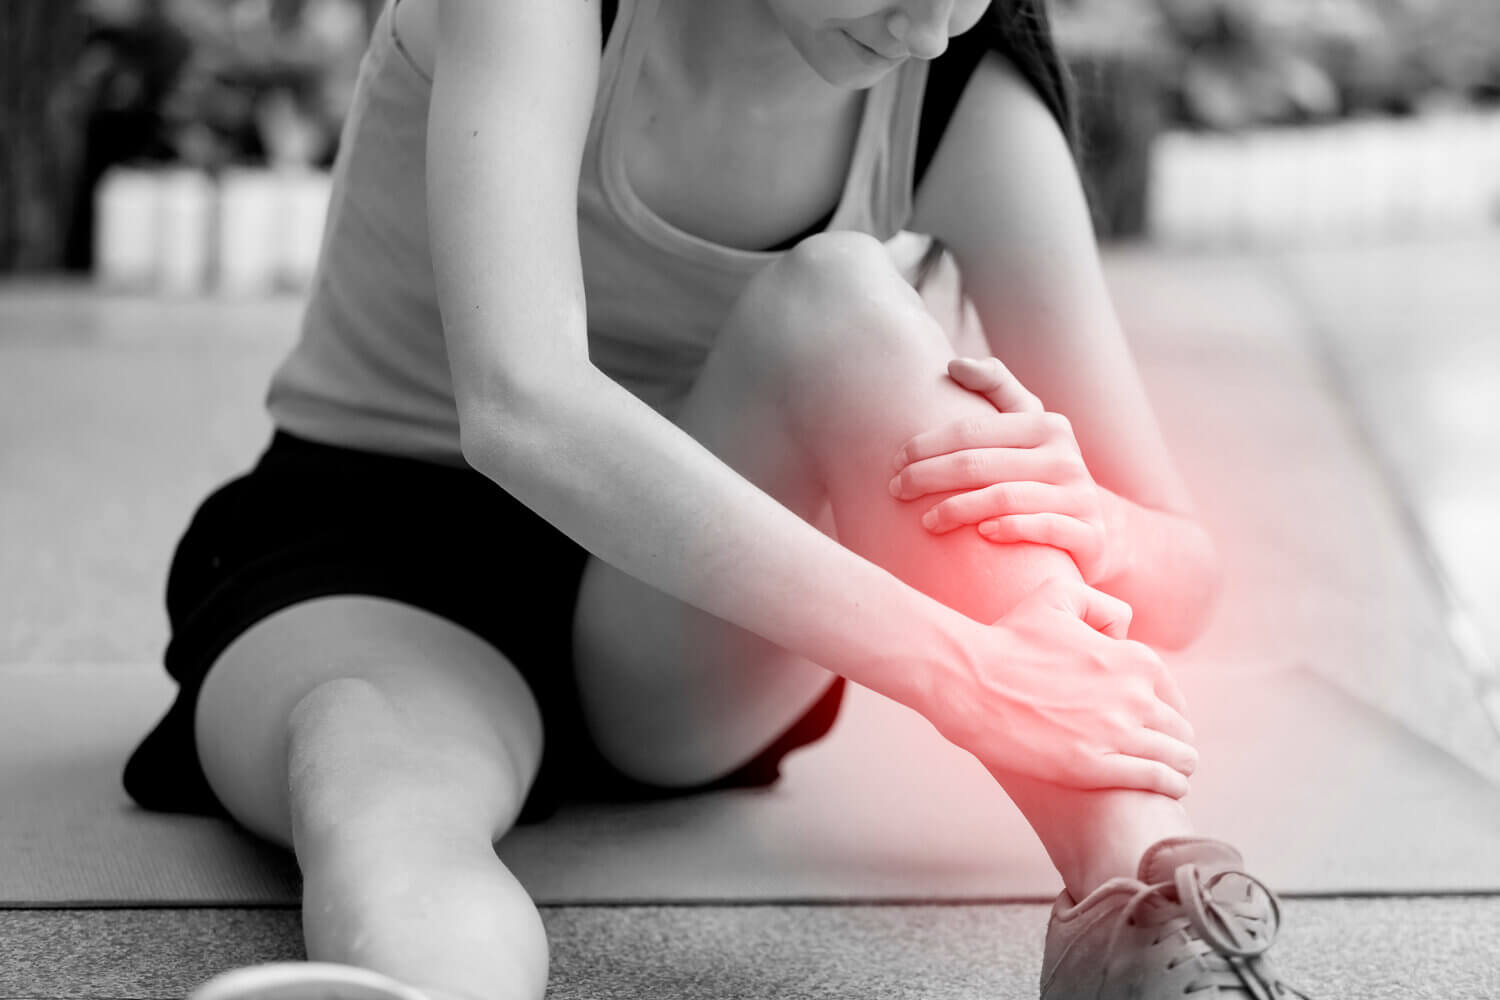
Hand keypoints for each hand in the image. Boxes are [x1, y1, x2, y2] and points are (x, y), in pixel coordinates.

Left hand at [889, 356, 1114, 584]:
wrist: (1094, 528)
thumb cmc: (1041, 471)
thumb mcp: (1026, 424)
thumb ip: (995, 386)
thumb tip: (953, 364)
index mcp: (1046, 425)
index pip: (972, 431)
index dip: (926, 445)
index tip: (893, 462)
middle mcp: (1065, 457)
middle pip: (979, 464)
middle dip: (928, 476)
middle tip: (895, 490)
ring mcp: (1079, 496)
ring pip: (1004, 497)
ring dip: (956, 509)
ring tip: (924, 521)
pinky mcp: (1089, 535)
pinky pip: (1042, 528)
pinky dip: (1009, 529)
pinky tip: (981, 535)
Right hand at [927, 578, 1195, 797]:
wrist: (969, 679)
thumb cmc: (1007, 637)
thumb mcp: (1056, 596)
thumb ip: (1101, 605)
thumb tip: (1124, 631)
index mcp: (1131, 658)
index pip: (1171, 693)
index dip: (1169, 709)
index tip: (1163, 722)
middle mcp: (1132, 696)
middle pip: (1177, 727)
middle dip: (1178, 740)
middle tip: (1174, 753)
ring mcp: (1114, 733)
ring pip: (1174, 756)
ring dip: (1181, 765)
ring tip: (1178, 774)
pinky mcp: (1092, 766)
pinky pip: (1153, 779)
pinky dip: (1169, 784)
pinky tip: (1172, 788)